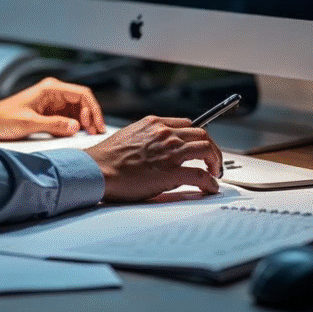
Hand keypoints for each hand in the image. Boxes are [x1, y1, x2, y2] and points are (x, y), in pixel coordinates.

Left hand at [0, 77, 105, 140]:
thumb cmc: (2, 119)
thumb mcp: (29, 123)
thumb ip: (54, 125)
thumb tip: (76, 127)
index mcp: (50, 89)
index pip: (82, 94)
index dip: (94, 109)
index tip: (97, 125)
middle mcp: (52, 93)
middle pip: (82, 101)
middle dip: (91, 116)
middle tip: (96, 133)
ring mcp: (51, 102)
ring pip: (77, 109)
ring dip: (84, 121)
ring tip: (89, 135)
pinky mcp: (47, 113)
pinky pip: (67, 117)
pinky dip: (75, 125)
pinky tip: (77, 135)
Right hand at [83, 115, 221, 201]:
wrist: (97, 169)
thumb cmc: (108, 157)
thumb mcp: (129, 134)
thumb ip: (147, 136)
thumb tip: (157, 146)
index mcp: (154, 124)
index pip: (187, 124)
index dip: (198, 136)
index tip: (200, 145)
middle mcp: (165, 133)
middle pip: (202, 134)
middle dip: (211, 148)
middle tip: (212, 160)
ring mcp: (170, 151)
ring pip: (206, 149)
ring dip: (215, 162)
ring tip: (214, 172)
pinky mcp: (171, 172)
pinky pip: (200, 175)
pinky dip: (210, 181)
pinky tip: (210, 187)